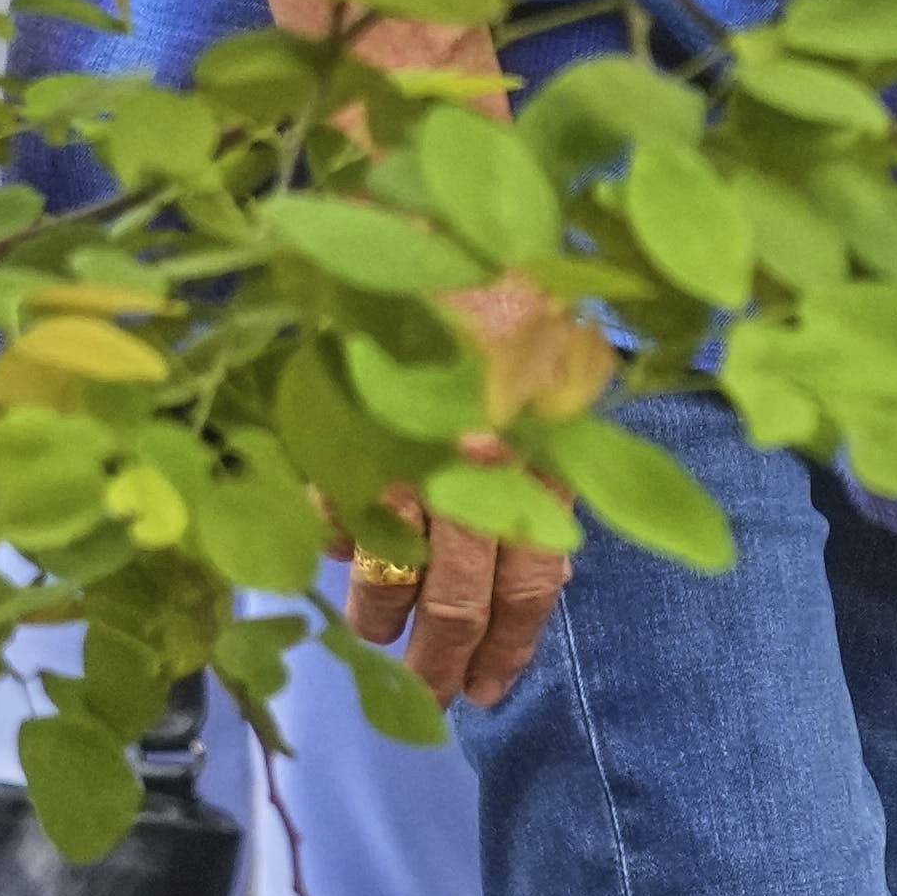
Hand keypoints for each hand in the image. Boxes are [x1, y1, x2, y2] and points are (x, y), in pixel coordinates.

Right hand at [341, 265, 585, 707]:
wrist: (428, 195)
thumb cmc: (508, 279)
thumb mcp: (561, 368)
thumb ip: (546, 458)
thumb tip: (522, 546)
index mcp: (544, 453)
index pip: (534, 581)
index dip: (510, 644)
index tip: (491, 690)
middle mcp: (481, 465)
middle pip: (461, 598)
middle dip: (442, 662)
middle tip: (430, 699)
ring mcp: (406, 452)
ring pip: (390, 570)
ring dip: (380, 615)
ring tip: (376, 634)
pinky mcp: (339, 432)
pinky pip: (336, 514)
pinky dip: (335, 542)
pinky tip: (336, 554)